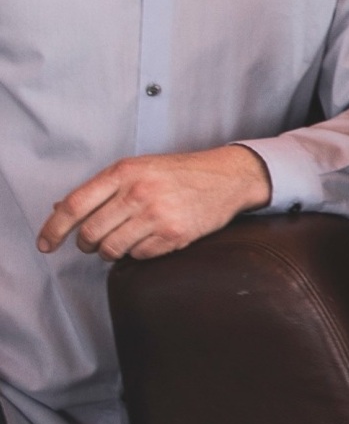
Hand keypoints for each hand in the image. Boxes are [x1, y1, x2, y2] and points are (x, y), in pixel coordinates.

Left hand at [38, 144, 271, 260]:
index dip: (54, 228)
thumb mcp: (139, 168)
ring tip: (128, 238)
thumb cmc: (180, 172)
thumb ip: (102, 188)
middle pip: (90, 234)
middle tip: (97, 241)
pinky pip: (139, 256)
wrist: (228, 176)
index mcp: (125, 171)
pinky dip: (140, 252)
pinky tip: (153, 237)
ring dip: (113, 250)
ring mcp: (157, 214)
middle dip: (89, 244)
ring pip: (112, 250)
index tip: (46, 244)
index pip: (75, 205)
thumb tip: (59, 209)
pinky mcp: (174, 235)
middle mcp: (139, 191)